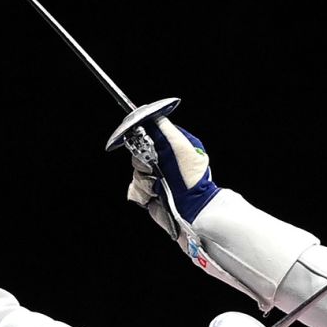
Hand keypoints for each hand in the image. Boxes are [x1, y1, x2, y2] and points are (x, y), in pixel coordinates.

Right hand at [125, 117, 219, 239]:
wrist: (191, 210)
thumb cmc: (191, 180)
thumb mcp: (181, 146)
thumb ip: (165, 129)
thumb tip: (150, 116)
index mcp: (173, 147)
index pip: (149, 135)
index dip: (142, 141)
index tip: (145, 148)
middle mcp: (165, 162)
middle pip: (138, 154)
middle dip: (143, 164)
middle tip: (154, 170)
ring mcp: (157, 178)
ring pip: (135, 173)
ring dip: (144, 182)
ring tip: (158, 187)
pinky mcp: (150, 194)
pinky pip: (135, 189)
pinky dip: (142, 194)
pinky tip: (154, 196)